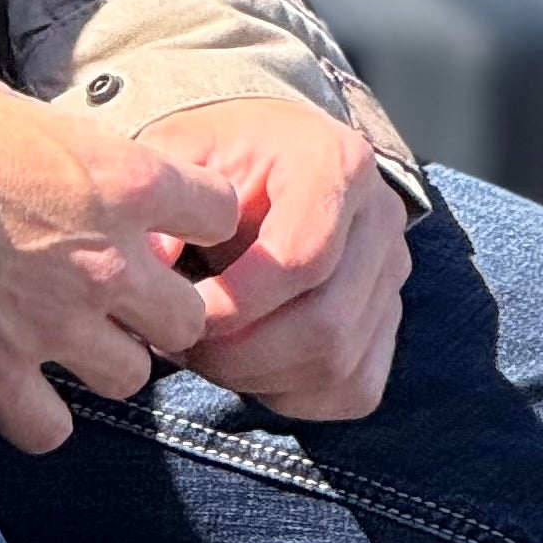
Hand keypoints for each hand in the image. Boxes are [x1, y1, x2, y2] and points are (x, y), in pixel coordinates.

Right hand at [0, 76, 239, 455]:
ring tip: (48, 334)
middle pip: (186, 319)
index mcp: (119, 181)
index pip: (215, 214)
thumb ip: (73, 157)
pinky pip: (52, 429)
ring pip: (130, 377)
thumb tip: (88, 176)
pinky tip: (4, 382)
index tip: (163, 229)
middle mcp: (105, 262)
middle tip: (107, 298)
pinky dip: (33, 413)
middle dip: (153, 312)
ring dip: (97, 359)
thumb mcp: (16, 114)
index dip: (193, 223)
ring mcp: (54, 327)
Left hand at [139, 95, 412, 420]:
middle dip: (242, 353)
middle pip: (326, 324)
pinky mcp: (389, 322)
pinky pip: (352, 388)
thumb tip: (151, 262)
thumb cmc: (220, 151)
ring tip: (203, 352)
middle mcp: (381, 221)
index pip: (301, 258)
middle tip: (182, 345)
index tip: (179, 313)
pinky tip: (244, 366)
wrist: (272, 148)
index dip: (236, 302)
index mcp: (338, 165)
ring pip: (338, 365)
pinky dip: (292, 395)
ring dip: (259, 377)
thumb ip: (165, 199)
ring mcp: (392, 276)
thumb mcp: (184, 149)